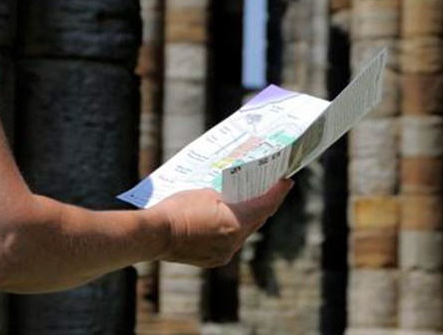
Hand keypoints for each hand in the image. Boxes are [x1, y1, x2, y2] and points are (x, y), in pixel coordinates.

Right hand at [152, 179, 294, 267]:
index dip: (278, 192)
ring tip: (242, 205)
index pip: (266, 205)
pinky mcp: (213, 260)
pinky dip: (230, 232)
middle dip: (262, 205)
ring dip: (244, 219)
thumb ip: (226, 198)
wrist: (156, 234)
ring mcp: (224, 253)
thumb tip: (232, 201)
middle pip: (256, 221)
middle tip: (266, 191)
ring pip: (242, 233)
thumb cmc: (179, 209)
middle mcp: (235, 241)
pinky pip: (228, 244)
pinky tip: (223, 222)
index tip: (287, 182)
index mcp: (237, 222)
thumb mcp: (206, 193)